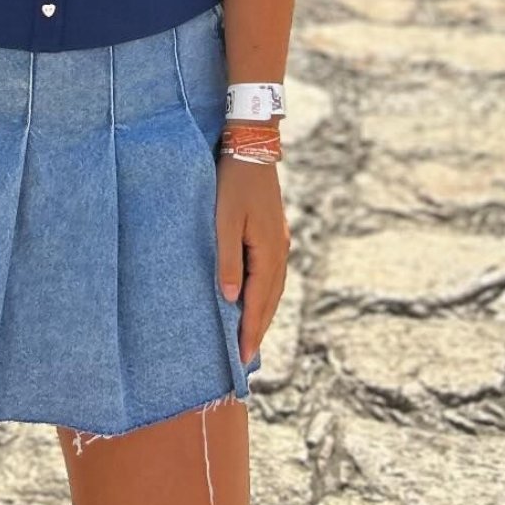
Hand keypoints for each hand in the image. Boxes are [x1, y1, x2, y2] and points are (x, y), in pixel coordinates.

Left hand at [214, 156, 290, 365]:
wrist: (251, 146)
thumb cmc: (233, 182)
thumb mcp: (224, 220)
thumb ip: (227, 260)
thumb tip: (229, 299)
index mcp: (269, 251)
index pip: (259, 301)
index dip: (251, 330)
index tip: (243, 357)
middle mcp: (279, 250)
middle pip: (270, 299)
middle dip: (258, 328)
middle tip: (246, 356)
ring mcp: (279, 240)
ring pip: (273, 287)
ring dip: (262, 311)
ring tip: (250, 334)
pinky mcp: (274, 232)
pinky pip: (271, 273)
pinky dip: (264, 292)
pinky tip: (254, 296)